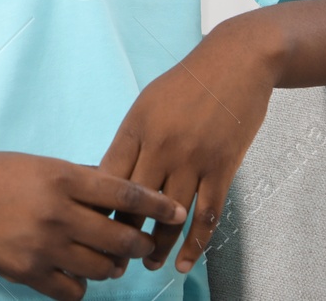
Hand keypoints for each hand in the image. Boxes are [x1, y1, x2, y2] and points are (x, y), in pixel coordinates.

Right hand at [0, 151, 186, 300]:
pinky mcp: (27, 272)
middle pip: (119, 238)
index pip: (124, 194)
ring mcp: (42, 245)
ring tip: (107, 261)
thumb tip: (118, 192)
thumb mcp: (39, 164)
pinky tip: (76, 274)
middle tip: (140, 244)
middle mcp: (56, 212)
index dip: (157, 205)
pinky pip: (72, 292)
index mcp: (62, 177)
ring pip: (101, 269)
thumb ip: (79, 179)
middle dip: (138, 244)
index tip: (177, 211)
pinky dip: (81, 285)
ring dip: (111, 267)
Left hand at [97, 20, 277, 274]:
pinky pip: (206, 214)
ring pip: (170, 215)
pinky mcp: (222, 167)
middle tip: (113, 258)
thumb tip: (110, 175)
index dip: (97, 206)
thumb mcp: (147, 102)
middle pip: (134, 201)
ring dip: (158, 246)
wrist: (237, 61)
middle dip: (121, 233)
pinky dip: (195, 243)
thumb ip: (131, 138)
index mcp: (136, 126)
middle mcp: (161, 145)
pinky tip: (186, 261)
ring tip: (147, 264)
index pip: (108, 176)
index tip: (88, 228)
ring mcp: (193, 158)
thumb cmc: (188, 82)